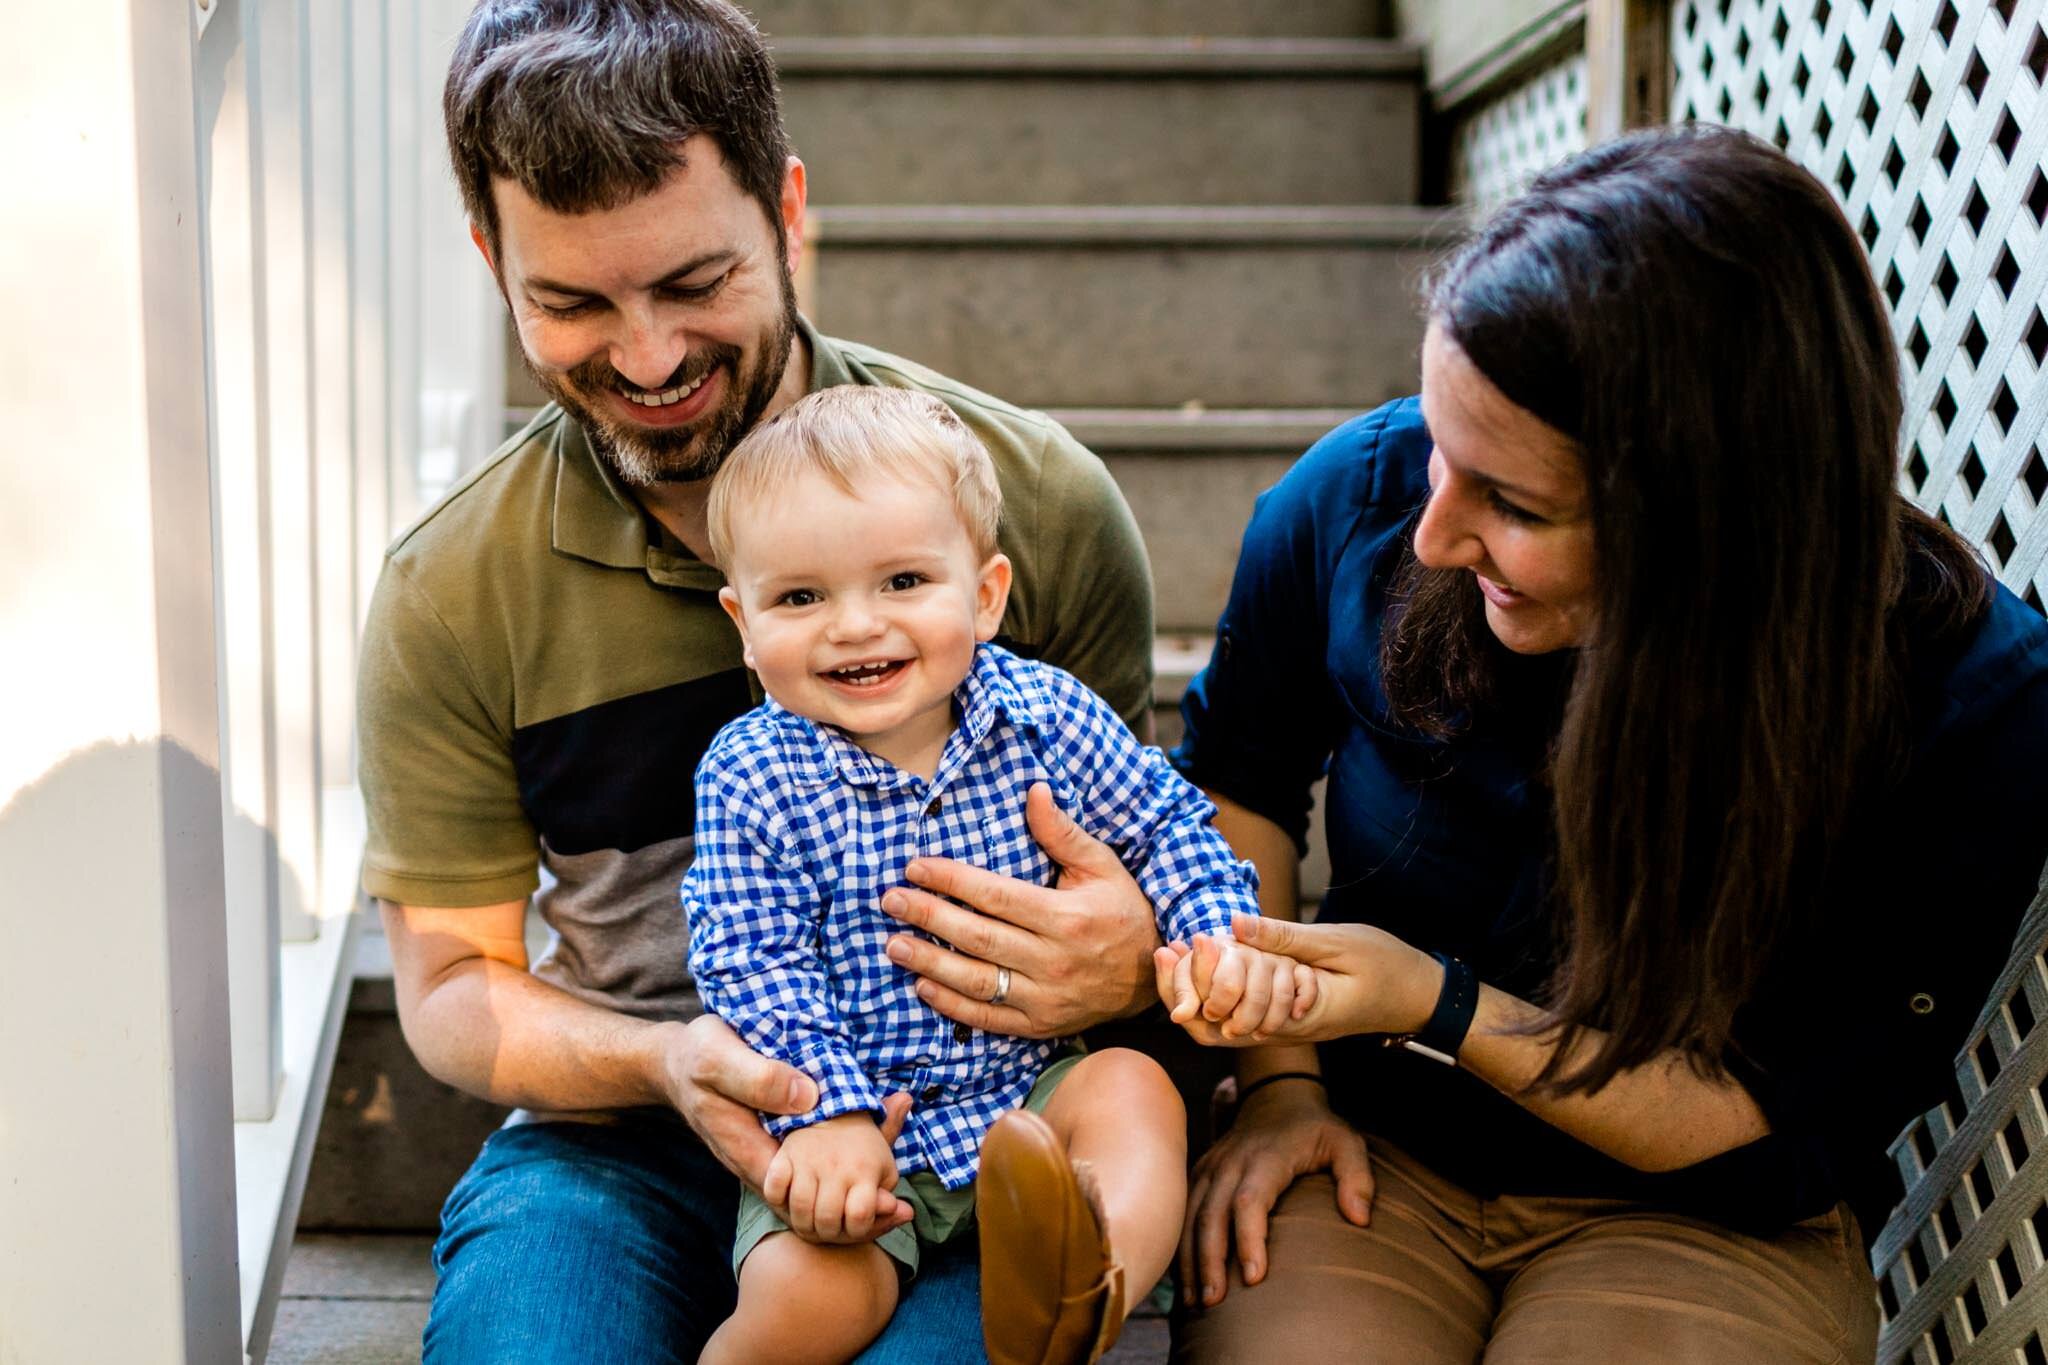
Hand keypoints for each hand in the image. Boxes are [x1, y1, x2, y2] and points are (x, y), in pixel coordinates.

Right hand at [653, 1014, 913, 1225]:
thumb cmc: (696, 1056)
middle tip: (900, 1206)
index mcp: (745, 1147)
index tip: (879, 1197)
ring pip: (812, 1185)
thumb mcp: (719, 1058)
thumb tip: (808, 1097)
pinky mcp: (774, 1141)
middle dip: (850, 1206)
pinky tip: (874, 1150)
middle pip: (808, 1199)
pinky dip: (841, 1163)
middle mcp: (757, 1160)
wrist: (675, 1060)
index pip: (795, 1193)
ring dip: (849, 1190)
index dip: (837, 1200)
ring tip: (896, 1194)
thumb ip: (758, 1078)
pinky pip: (810, 1162)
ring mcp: (766, 1154)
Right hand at [762, 1114, 903, 1242]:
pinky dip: (777, 1200)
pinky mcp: (785, 1155)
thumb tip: (907, 1213)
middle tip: (829, 1231)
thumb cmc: (863, 1151)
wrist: (835, 1112)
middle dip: (828, 1235)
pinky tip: (788, 1201)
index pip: (861, 1217)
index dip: (859, 1230)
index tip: (856, 1223)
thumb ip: (890, 1198)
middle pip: (827, 1220)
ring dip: (802, 1224)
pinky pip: (774, 1188)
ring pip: (799, 1209)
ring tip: (810, 1223)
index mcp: (865, 1170)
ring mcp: (808, 1160)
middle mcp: (836, 1165)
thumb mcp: (885, 1169)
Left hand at [880, 782, 1160, 1036]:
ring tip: (893, 945)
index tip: (916, 867)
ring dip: (930, 964)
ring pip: (977, 981)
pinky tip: (923, 987)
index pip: (995, 895)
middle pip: (978, 937)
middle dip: (928, 917)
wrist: (1153, 978)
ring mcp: (1046, 998)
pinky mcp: (1040, 1025)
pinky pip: (989, 1018)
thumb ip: (1062, 832)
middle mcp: (1053, 960)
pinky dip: (953, 1006)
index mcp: (1067, 917)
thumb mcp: (1102, 865)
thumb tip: (1034, 790)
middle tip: (891, 900)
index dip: (951, 880)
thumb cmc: (1123, 912)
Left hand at [1154, 913, 1440, 1046]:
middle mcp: (1284, 1031)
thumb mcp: (1334, 943)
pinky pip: (1241, 1014)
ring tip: (1178, 951)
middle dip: (1185, 990)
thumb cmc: (1385, 966)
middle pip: (1213, 1028)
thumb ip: (1283, 938)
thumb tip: (1233, 923)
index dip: (1196, 982)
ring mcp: (1285, 1029)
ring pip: (1223, 1024)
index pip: (1226, 1015)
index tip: (1184, 943)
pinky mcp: (1287, 1019)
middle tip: (1168, 949)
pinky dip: (1220, 990)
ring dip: (1199, 990)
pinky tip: (1211, 959)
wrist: (1418, 995)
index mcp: (1294, 1017)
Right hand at [1181, 1079, 1372, 1307]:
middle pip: (1213, 1214)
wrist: (1277, 1098)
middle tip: (1213, 1303)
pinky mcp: (1200, 1174)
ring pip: (1190, 1215)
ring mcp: (1211, 1167)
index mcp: (1266, 1156)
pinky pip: (1182, 1211)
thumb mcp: (1347, 1144)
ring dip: (1189, 1258)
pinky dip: (1179, 1245)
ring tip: (1194, 1302)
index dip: (1249, 1239)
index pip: (1251, 1200)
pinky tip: (1182, 1278)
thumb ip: (1357, 1178)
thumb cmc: (1317, 1130)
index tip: (1254, 1279)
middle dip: (1210, 1260)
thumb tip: (1358, 1220)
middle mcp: (1231, 1162)